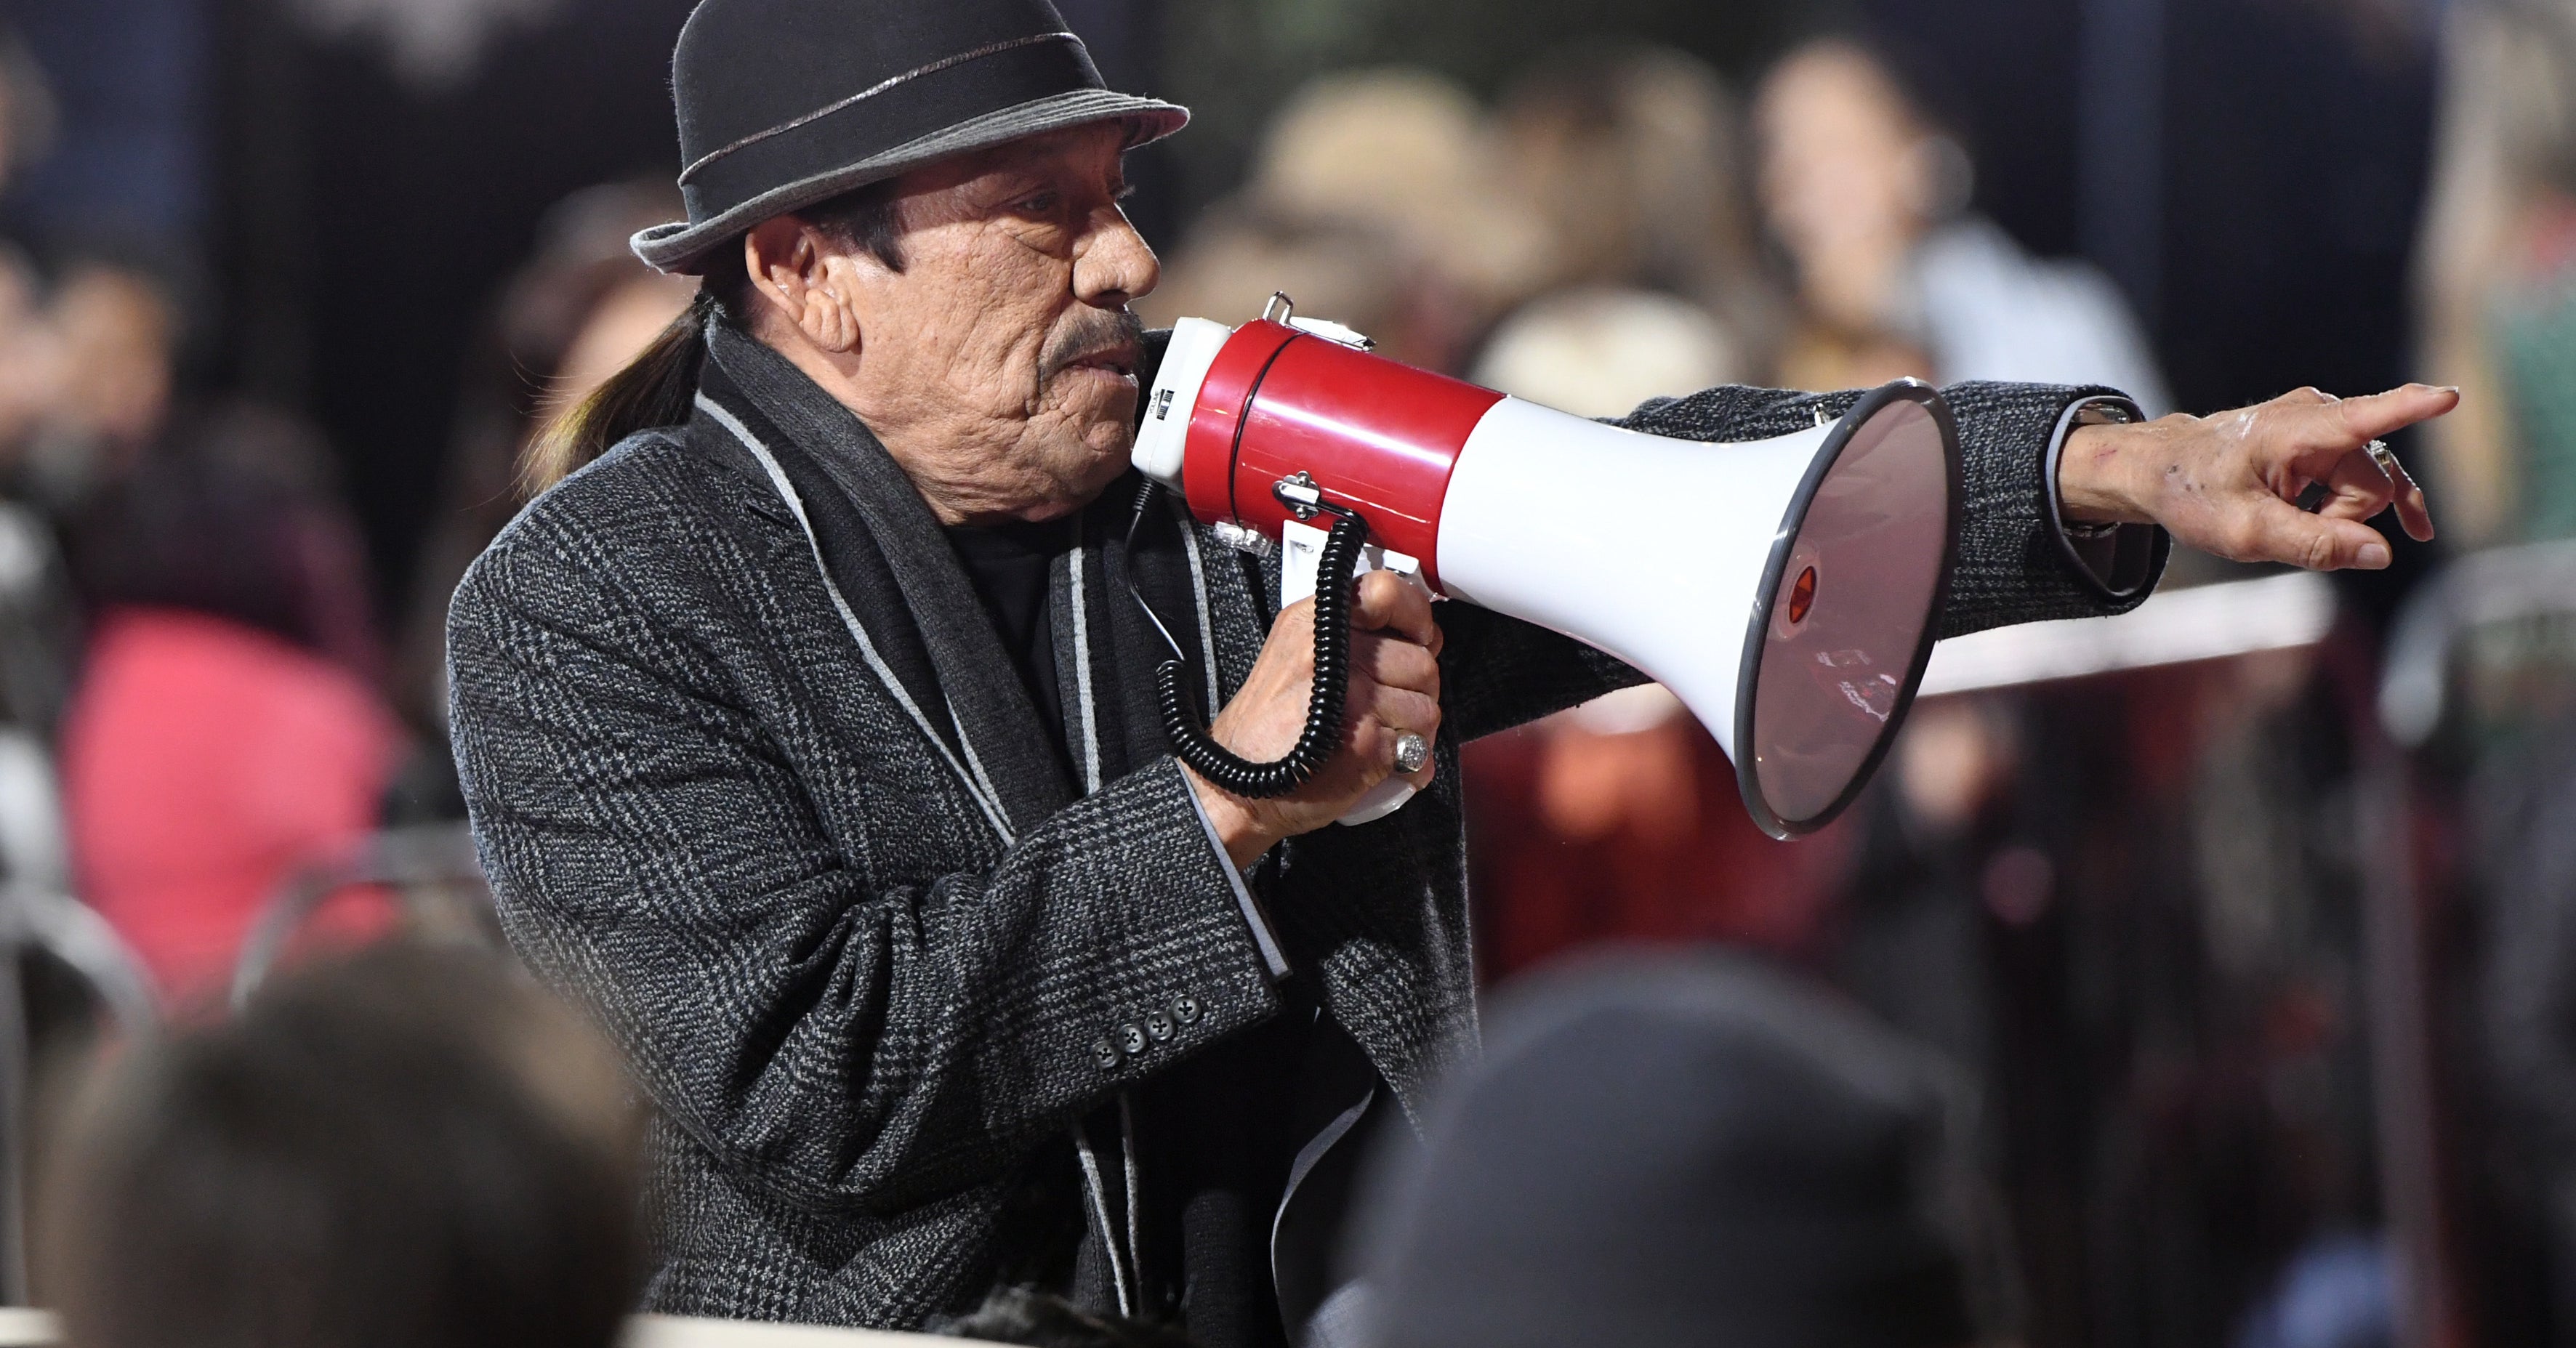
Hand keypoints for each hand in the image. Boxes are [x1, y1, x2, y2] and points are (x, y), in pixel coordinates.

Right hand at [1183, 571, 1443, 867]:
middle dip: (1414, 689)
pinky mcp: (1367, 744)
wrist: (1239, 788)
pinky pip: (1419, 748)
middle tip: (1383, 706)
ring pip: (1427, 707)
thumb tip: (1418, 635)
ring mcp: (1353, 698)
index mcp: (1315, 623)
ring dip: (1413, 730)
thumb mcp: (1294, 652)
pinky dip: (1407, 762)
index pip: (1387, 592)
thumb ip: (1349, 634)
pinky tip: (1376, 761)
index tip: (1416, 638)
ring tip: (1376, 736)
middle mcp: (1335, 654)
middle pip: (1422, 660)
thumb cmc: (1269, 730)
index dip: (1415, 617)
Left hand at [2058, 385, 2452, 569]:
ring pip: (2370, 483)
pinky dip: (2356, 504)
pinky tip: (2392, 525)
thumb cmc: (2195, 495)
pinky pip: (2362, 475)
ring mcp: (2323, 423)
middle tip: (2291, 529)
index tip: (2449, 397)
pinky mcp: (2323, 436)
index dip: (2410, 410)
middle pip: (2373, 483)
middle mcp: (2318, 416)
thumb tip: (2383, 555)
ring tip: (2296, 523)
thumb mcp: (2245, 533)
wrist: (2160, 469)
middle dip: (2346, 518)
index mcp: (2297, 431)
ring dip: (2345, 514)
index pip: (2365, 419)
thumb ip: (2315, 545)